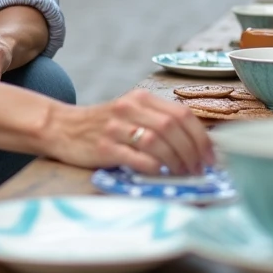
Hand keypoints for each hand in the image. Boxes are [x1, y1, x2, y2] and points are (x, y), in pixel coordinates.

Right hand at [48, 89, 213, 175]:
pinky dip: (155, 168)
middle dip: (192, 152)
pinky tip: (160, 175)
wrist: (61, 128)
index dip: (202, 138)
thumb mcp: (131, 114)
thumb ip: (158, 123)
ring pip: (158, 142)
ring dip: (176, 162)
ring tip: (183, 175)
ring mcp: (115, 127)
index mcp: (141, 98)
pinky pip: (137, 158)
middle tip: (199, 171)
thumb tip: (197, 148)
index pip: (182, 114)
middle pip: (173, 128)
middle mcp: (129, 108)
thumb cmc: (102, 126)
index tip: (211, 158)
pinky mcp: (104, 146)